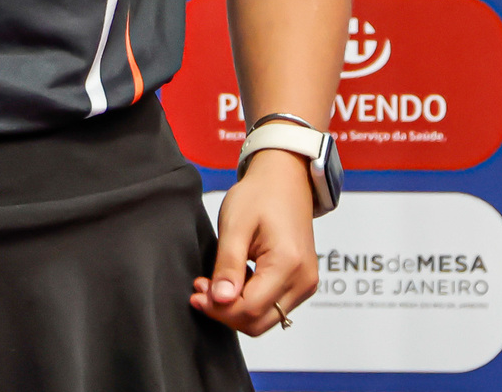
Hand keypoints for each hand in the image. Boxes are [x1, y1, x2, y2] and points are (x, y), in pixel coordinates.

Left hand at [190, 147, 318, 333]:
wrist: (285, 180)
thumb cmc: (260, 195)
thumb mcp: (235, 226)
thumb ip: (228, 265)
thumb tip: (220, 300)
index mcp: (288, 264)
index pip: (249, 309)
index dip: (218, 309)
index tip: (196, 294)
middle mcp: (303, 279)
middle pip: (259, 322)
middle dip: (225, 312)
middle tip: (201, 290)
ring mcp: (305, 283)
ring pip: (266, 318)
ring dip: (236, 309)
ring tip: (213, 285)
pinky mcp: (302, 282)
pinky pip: (273, 306)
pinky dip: (250, 302)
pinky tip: (232, 282)